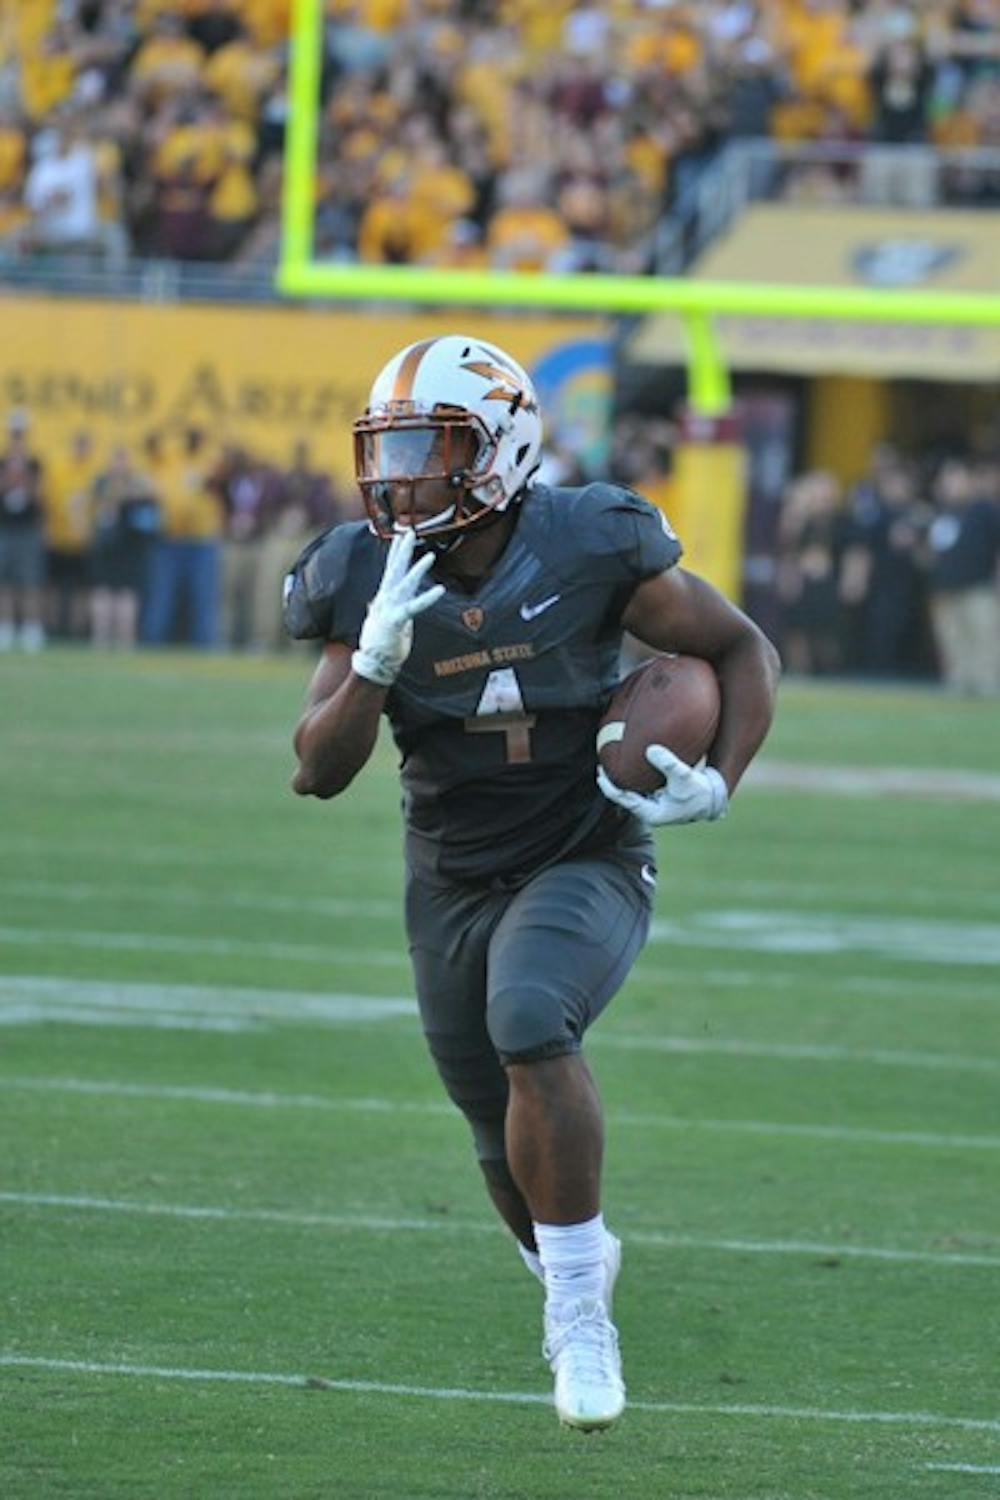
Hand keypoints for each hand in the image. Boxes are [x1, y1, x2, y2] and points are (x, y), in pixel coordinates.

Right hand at [352, 529, 443, 686]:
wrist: (373, 662)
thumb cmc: (381, 642)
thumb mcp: (383, 618)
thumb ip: (386, 606)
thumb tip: (380, 600)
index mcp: (384, 597)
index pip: (390, 570)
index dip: (395, 552)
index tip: (400, 536)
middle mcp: (386, 599)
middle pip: (395, 569)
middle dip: (402, 550)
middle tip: (409, 531)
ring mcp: (390, 609)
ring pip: (406, 584)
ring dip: (418, 569)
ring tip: (431, 556)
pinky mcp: (396, 621)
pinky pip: (414, 607)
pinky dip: (428, 598)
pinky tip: (440, 590)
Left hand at [597, 744, 727, 825]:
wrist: (713, 799)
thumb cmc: (699, 791)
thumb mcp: (684, 776)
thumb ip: (668, 763)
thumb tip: (650, 750)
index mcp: (652, 813)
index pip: (623, 800)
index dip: (610, 787)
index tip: (600, 773)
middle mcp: (649, 812)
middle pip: (623, 798)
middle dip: (611, 784)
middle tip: (600, 766)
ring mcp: (653, 807)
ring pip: (630, 794)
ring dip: (620, 782)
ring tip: (609, 765)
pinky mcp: (657, 800)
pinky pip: (638, 790)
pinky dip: (632, 779)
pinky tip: (627, 766)